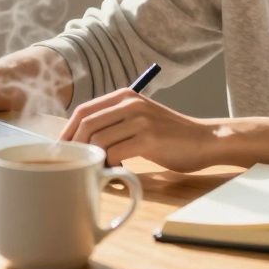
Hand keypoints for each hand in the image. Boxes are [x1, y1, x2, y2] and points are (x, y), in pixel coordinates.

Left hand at [60, 88, 219, 171]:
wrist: (205, 140)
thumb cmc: (170, 135)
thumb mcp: (140, 118)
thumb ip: (115, 122)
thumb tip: (81, 140)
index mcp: (125, 95)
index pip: (83, 110)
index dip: (68, 132)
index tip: (63, 151)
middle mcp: (130, 103)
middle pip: (86, 124)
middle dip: (75, 148)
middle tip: (75, 165)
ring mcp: (139, 120)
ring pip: (98, 140)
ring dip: (93, 160)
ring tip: (99, 170)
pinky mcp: (148, 138)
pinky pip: (115, 154)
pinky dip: (109, 167)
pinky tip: (116, 172)